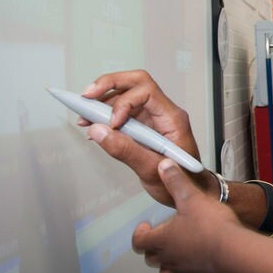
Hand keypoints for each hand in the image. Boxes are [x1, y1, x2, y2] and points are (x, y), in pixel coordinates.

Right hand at [79, 70, 204, 205]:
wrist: (189, 189)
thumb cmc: (181, 180)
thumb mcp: (152, 169)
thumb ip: (125, 150)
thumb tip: (98, 131)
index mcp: (172, 118)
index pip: (147, 91)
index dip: (124, 102)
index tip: (112, 123)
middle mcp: (164, 113)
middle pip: (136, 83)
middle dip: (110, 85)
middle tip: (86, 96)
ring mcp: (154, 118)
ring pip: (127, 95)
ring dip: (103, 102)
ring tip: (84, 117)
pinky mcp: (144, 126)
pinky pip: (123, 112)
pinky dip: (106, 116)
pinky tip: (93, 127)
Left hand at [133, 159, 241, 272]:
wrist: (233, 247)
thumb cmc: (211, 226)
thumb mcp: (191, 197)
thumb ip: (176, 181)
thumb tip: (164, 167)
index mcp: (163, 239)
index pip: (139, 241)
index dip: (139, 233)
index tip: (144, 226)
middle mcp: (171, 257)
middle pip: (152, 258)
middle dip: (152, 248)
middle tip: (158, 237)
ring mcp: (186, 267)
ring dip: (167, 265)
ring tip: (173, 256)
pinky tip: (201, 269)